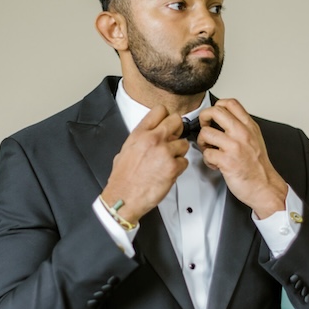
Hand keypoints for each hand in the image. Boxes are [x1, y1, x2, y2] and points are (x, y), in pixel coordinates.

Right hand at [101, 105, 188, 223]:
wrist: (123, 197)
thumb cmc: (123, 178)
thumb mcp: (125, 150)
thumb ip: (140, 139)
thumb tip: (149, 135)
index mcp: (140, 134)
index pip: (160, 110)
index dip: (166, 117)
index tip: (167, 123)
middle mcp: (153, 139)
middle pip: (177, 120)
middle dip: (177, 130)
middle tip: (173, 140)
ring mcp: (164, 152)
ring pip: (184, 143)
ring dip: (179, 151)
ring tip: (168, 161)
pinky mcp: (173, 167)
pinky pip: (185, 161)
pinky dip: (179, 167)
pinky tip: (168, 172)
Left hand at [197, 99, 287, 218]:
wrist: (265, 187)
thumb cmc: (259, 166)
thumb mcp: (255, 139)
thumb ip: (242, 127)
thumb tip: (225, 119)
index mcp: (249, 126)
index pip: (230, 103)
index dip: (216, 106)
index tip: (213, 116)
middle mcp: (242, 134)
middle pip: (215, 112)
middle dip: (203, 118)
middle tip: (205, 128)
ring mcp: (234, 147)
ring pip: (206, 133)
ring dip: (202, 142)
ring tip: (209, 149)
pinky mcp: (227, 161)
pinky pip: (207, 154)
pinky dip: (207, 160)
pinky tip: (215, 163)